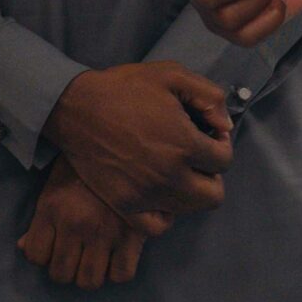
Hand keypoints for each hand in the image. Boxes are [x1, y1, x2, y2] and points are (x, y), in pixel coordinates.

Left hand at [18, 156, 153, 288]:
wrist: (127, 142)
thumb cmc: (86, 163)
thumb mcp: (56, 185)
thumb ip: (39, 219)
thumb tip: (22, 247)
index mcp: (52, 209)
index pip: (36, 256)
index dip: (44, 256)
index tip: (54, 247)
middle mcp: (75, 224)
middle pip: (61, 275)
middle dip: (66, 268)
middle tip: (76, 255)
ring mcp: (105, 232)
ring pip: (90, 281)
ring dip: (91, 273)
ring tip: (96, 258)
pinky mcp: (133, 236)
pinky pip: (122, 274)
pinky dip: (118, 271)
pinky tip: (117, 256)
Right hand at [44, 62, 232, 223]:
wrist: (76, 108)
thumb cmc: (124, 88)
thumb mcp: (172, 75)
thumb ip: (208, 96)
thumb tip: (225, 124)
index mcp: (185, 144)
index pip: (224, 161)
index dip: (221, 144)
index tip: (209, 135)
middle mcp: (170, 175)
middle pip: (214, 195)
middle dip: (212, 174)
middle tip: (198, 157)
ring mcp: (147, 194)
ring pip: (189, 210)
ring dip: (190, 191)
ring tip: (177, 170)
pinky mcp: (126, 205)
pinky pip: (158, 226)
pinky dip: (165, 214)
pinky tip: (160, 192)